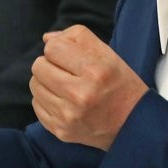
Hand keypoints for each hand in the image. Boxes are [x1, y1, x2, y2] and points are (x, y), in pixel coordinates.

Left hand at [30, 25, 146, 149]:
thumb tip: (46, 39)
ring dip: (46, 82)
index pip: (52, 48)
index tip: (70, 56)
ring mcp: (69, 116)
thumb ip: (76, 36)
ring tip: (65, 86)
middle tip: (66, 71)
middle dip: (49, 64)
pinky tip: (64, 101)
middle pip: (38, 67)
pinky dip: (46, 100)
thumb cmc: (118, 83)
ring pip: (35, 86)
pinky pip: (37, 105)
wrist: (133, 124)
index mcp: (94, 71)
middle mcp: (80, 95)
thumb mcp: (107, 53)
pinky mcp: (62, 131)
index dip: (59, 48)